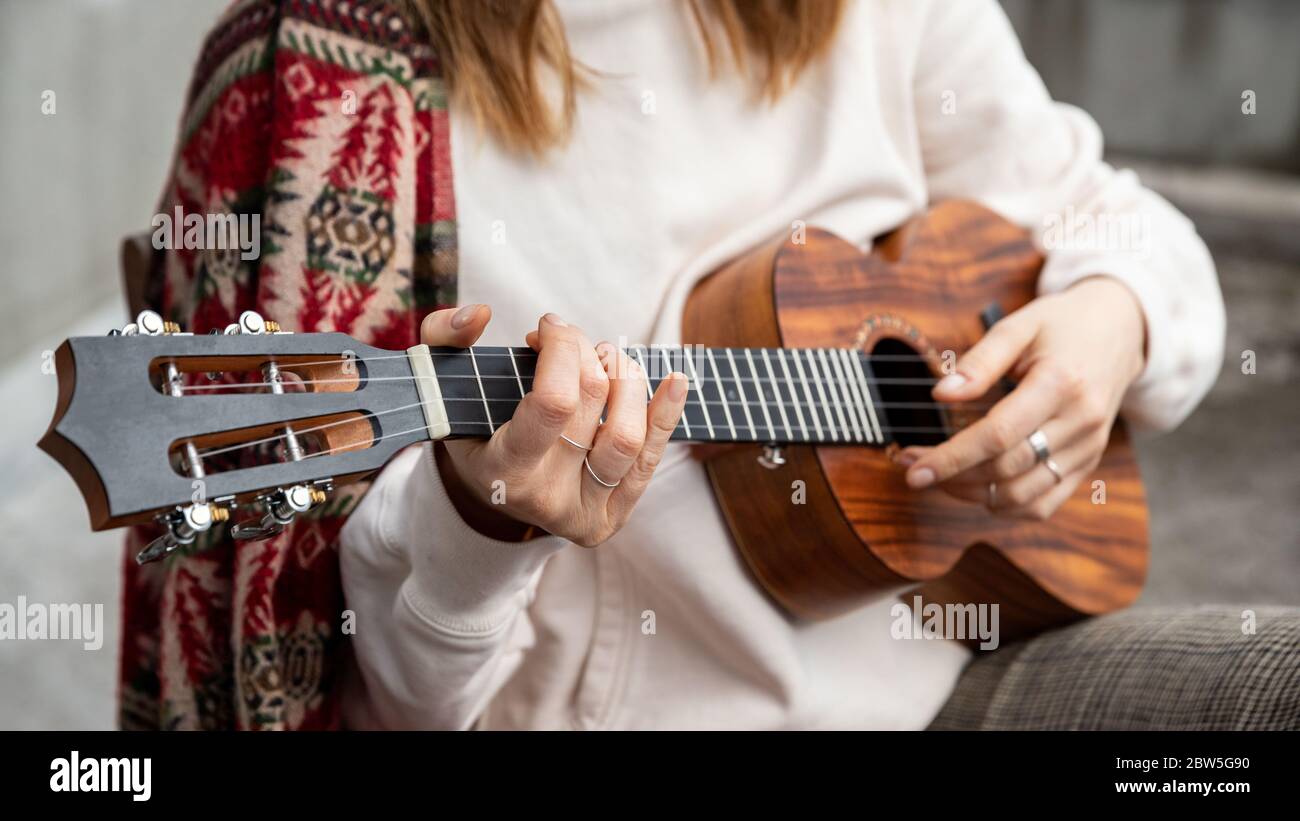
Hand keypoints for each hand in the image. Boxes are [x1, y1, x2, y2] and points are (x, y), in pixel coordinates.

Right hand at [419, 305, 688, 546]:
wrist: (489, 492)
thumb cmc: (471, 426)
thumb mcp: (442, 385)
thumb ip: (443, 339)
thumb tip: (480, 315)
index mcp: (501, 469)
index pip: (553, 403)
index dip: (561, 350)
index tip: (548, 326)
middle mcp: (544, 498)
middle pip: (591, 405)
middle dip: (585, 352)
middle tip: (571, 339)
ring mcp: (582, 512)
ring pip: (629, 436)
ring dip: (626, 378)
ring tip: (605, 359)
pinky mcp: (612, 516)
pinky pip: (651, 460)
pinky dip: (666, 414)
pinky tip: (676, 380)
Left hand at [895, 277, 1146, 519]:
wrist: (1121, 330)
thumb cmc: (1062, 325)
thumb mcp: (1019, 325)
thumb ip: (980, 361)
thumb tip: (940, 395)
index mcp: (1061, 383)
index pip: (999, 435)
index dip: (952, 457)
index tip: (914, 468)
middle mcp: (1080, 422)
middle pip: (1008, 468)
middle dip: (952, 476)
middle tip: (913, 468)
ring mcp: (1088, 447)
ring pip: (1024, 496)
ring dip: (973, 494)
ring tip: (940, 478)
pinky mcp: (1088, 462)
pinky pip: (1045, 504)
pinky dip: (1005, 506)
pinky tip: (976, 488)